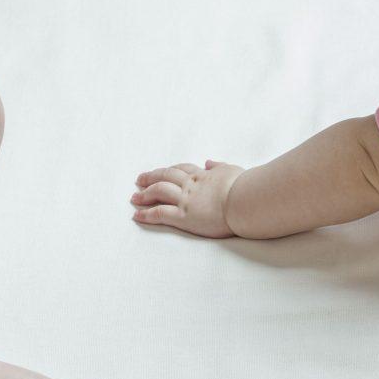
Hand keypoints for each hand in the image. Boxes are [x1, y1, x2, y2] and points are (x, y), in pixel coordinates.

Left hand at [130, 160, 244, 237]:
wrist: (244, 199)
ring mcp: (186, 200)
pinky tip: (137, 215)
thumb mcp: (232, 170)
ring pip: (159, 192)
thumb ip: (219, 166)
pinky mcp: (184, 216)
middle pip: (165, 177)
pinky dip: (147, 214)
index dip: (169, 169)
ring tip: (134, 197)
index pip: (181, 169)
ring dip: (145, 194)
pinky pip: (160, 213)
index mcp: (203, 175)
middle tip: (140, 179)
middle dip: (151, 177)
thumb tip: (210, 162)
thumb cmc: (244, 186)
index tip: (161, 171)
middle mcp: (191, 185)